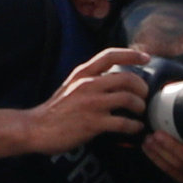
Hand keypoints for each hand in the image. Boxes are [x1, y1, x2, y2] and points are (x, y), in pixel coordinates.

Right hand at [25, 46, 151, 153]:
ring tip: (139, 112)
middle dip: (142, 87)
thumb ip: (90, 80)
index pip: (110, 55)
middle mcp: (88, 85)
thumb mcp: (71, 86)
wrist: (36, 128)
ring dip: (139, 106)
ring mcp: (91, 104)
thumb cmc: (55, 110)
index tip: (146, 56)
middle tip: (144, 95)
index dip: (131, 54)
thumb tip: (114, 80)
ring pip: (128, 99)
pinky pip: (123, 123)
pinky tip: (135, 128)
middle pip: (127, 78)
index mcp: (83, 73)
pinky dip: (134, 126)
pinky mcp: (93, 123)